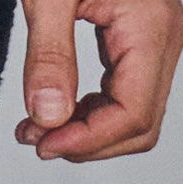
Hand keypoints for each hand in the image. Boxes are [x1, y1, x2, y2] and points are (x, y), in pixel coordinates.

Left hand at [16, 0, 182, 159]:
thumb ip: (48, 55)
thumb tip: (49, 116)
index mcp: (150, 25)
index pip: (132, 114)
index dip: (87, 141)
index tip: (42, 142)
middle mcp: (163, 38)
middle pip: (138, 125)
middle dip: (85, 143)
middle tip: (34, 136)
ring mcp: (156, 42)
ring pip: (133, 118)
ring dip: (85, 135)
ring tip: (36, 127)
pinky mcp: (139, 43)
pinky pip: (124, 97)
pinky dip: (88, 115)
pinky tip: (53, 111)